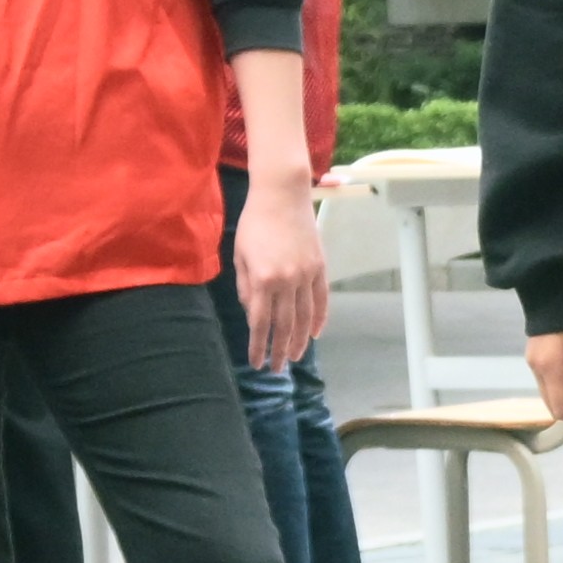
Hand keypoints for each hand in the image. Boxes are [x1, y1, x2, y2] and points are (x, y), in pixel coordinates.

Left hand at [230, 176, 329, 372]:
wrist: (282, 194)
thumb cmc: (254, 222)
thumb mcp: (240, 254)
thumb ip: (245, 286)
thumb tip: (252, 312)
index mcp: (263, 279)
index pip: (260, 323)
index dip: (258, 346)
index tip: (256, 363)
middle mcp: (287, 281)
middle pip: (284, 326)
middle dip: (279, 351)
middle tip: (276, 369)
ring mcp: (307, 275)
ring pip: (305, 317)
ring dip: (299, 341)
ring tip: (294, 357)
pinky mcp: (320, 267)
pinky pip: (322, 300)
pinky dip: (319, 319)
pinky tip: (314, 334)